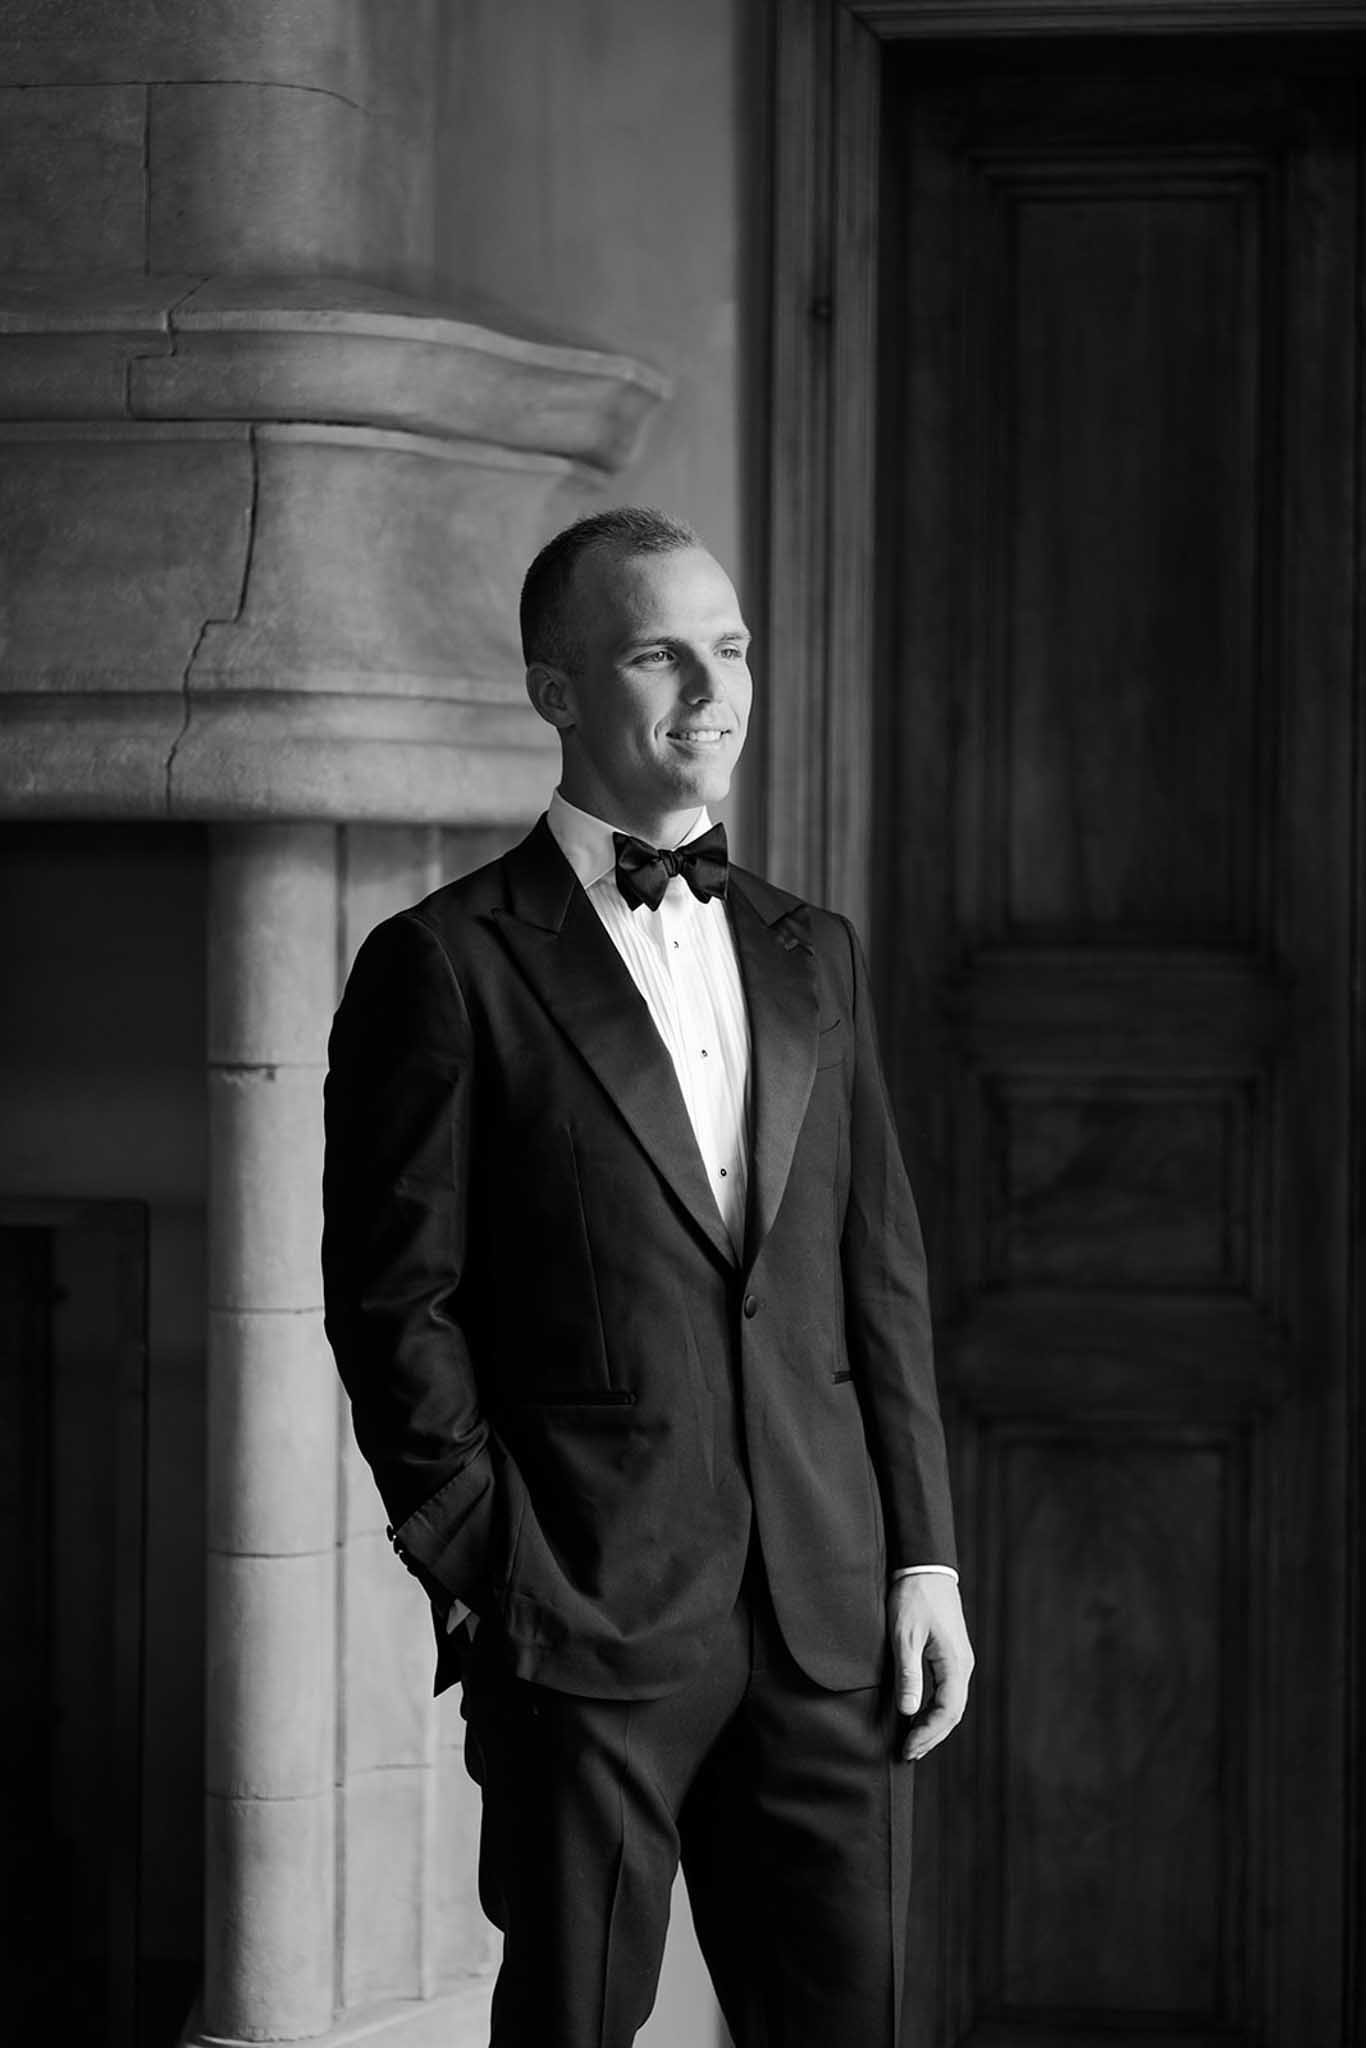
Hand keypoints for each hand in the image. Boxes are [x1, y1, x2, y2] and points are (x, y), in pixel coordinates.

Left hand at [888, 1574, 973, 1762]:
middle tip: (907, 1753)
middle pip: (952, 1713)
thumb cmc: (914, 1597)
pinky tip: (918, 1714)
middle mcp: (963, 1665)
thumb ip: (908, 1674)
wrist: (925, 1565)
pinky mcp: (951, 1654)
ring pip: (951, 1703)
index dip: (927, 1734)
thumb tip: (908, 1711)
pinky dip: (934, 1708)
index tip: (907, 1748)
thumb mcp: (904, 1635)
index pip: (947, 1712)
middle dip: (931, 1736)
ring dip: (933, 1724)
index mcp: (955, 1663)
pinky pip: (947, 1690)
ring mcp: (959, 1660)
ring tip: (912, 1742)